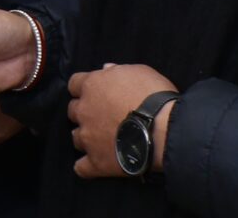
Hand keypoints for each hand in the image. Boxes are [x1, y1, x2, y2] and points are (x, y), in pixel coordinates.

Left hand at [67, 63, 176, 178]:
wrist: (164, 129)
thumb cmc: (154, 96)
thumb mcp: (139, 71)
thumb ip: (117, 70)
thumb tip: (105, 69)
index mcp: (92, 86)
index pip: (74, 83)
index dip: (84, 88)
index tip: (96, 93)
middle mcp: (84, 111)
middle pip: (73, 111)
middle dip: (85, 113)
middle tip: (102, 117)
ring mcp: (87, 137)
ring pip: (76, 137)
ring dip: (86, 137)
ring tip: (102, 141)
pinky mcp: (95, 161)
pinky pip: (81, 168)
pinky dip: (86, 166)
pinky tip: (94, 164)